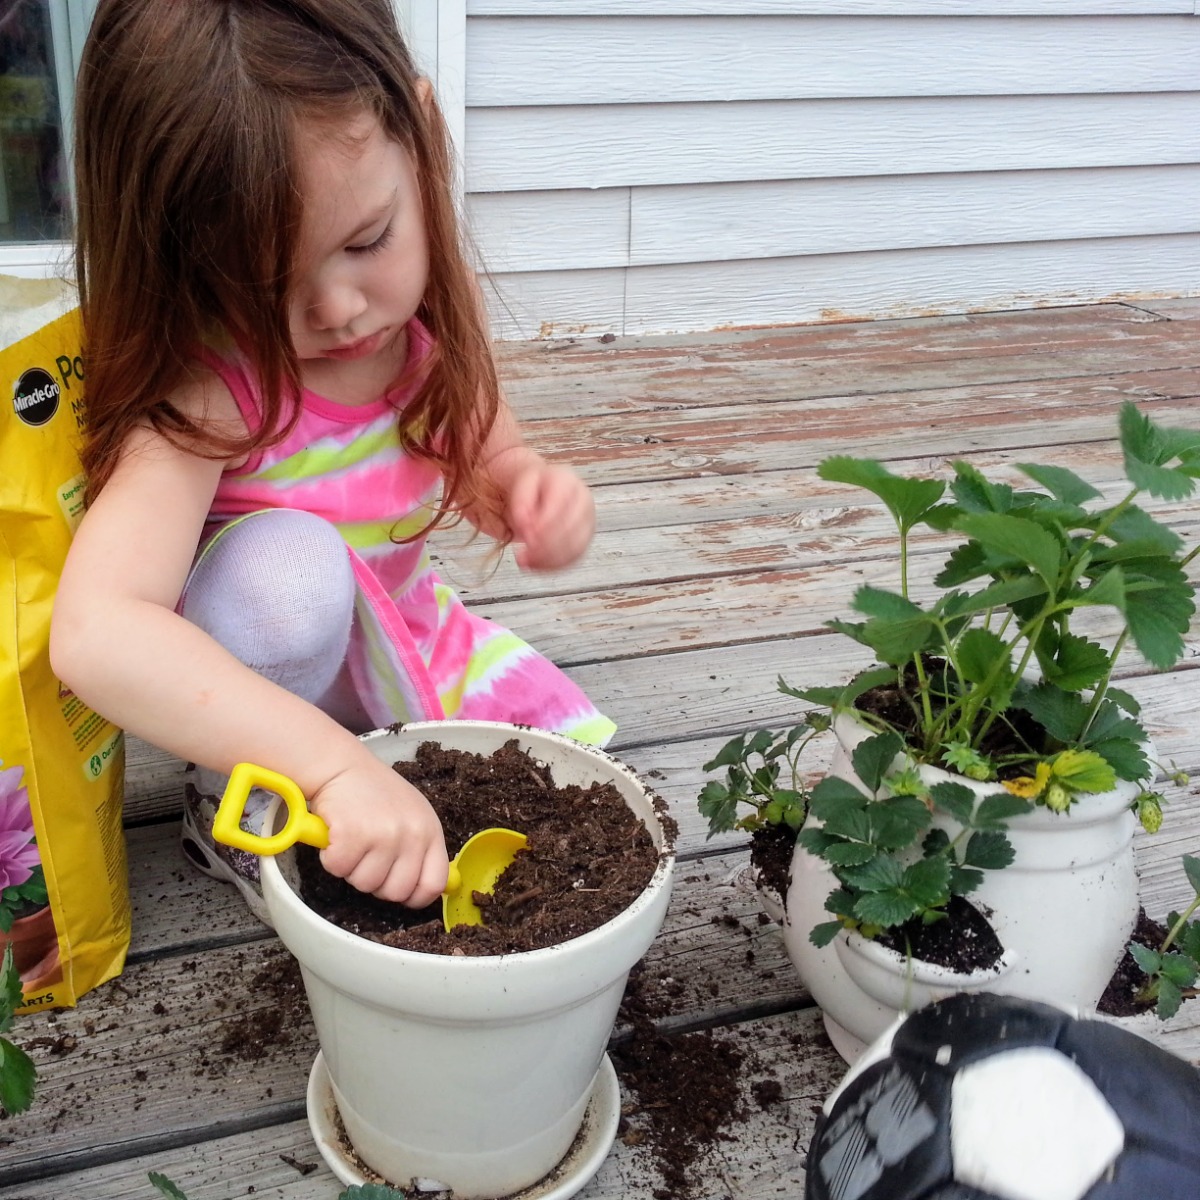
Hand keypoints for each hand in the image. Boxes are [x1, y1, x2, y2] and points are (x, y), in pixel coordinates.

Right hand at [309, 756, 448, 907]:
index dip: (415, 896)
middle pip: (396, 892)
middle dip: (376, 882)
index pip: (434, 883)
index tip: (398, 890)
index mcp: (430, 831)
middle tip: (366, 856)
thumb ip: (420, 848)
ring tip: (352, 840)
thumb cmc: (374, 792)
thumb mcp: (412, 815)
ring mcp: (384, 835)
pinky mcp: (353, 835)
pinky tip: (336, 836)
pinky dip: (331, 858)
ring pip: (364, 884)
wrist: (341, 766)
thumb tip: (425, 890)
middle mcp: (412, 835)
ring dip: (351, 868)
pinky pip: (339, 869)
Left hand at [506, 461, 595, 569]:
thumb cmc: (532, 487)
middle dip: (544, 545)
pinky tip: (535, 565)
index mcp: (567, 481)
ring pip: (575, 547)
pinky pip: (574, 558)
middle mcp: (583, 501)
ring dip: (548, 559)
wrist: (540, 490)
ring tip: (524, 561)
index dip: (543, 523)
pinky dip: (553, 566)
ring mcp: (587, 522)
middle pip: (570, 528)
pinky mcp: (584, 539)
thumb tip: (526, 525)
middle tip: (522, 553)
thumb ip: (521, 502)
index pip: (560, 504)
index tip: (524, 535)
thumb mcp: (520, 484)